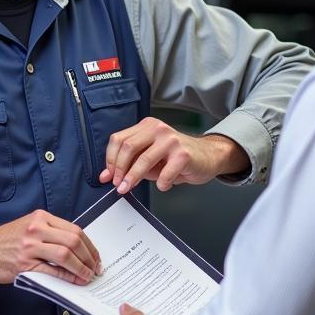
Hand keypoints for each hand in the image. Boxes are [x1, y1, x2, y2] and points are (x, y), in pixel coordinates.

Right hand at [0, 210, 100, 286]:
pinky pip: (52, 271)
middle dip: (89, 257)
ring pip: (65, 255)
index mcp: (41, 217)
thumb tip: (79, 248)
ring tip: (87, 275)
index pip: (74, 230)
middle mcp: (36, 229)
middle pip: (73, 241)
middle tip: (95, 268)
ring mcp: (30, 247)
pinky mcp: (24, 264)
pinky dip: (67, 276)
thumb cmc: (9, 240)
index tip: (95, 256)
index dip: (90, 245)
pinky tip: (74, 280)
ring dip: (81, 268)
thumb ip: (52, 232)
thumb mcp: (31, 226)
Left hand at [99, 119, 249, 193]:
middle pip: (128, 147)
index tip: (107, 176)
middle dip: (119, 169)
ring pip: (143, 159)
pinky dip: (161, 184)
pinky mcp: (183, 153)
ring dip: (132, 178)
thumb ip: (130, 163)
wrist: (207, 156)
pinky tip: (164, 185)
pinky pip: (164, 173)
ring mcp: (171, 139)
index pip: (119, 139)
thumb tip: (108, 176)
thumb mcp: (150, 157)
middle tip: (117, 185)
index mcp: (146, 126)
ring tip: (127, 189)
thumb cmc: (176, 157)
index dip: (110, 160)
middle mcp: (158, 128)